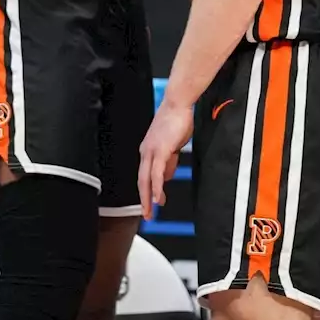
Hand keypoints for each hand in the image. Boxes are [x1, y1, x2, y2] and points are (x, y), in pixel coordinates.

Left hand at [138, 101, 192, 217]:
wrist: (178, 104)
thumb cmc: (176, 121)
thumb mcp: (172, 145)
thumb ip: (169, 161)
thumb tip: (166, 177)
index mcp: (148, 150)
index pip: (144, 175)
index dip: (145, 192)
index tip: (149, 205)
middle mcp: (146, 152)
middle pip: (141, 181)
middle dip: (143, 200)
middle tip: (147, 215)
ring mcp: (151, 151)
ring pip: (146, 179)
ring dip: (148, 198)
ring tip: (150, 212)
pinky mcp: (160, 150)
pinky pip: (156, 173)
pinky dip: (156, 187)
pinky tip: (157, 198)